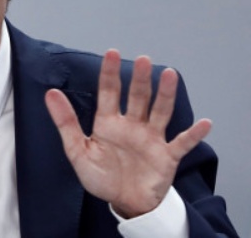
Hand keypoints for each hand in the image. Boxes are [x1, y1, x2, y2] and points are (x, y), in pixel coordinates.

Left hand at [45, 49, 210, 217]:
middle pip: (137, 97)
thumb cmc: (101, 176)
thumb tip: (50, 93)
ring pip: (160, 112)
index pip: (109, 92)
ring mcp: (151, 139)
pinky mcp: (166, 156)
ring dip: (165, 94)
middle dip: (139, 79)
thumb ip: (65, 122)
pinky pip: (182, 143)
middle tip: (142, 60)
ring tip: (169, 75)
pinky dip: (193, 134)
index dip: (109, 73)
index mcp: (108, 123)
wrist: (123, 202)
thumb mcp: (77, 150)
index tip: (112, 52)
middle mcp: (132, 126)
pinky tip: (204, 123)